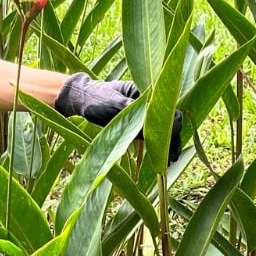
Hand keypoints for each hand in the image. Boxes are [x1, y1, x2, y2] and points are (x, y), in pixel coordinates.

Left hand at [53, 72, 182, 162]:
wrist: (84, 101)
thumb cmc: (97, 97)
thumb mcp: (113, 103)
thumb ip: (131, 109)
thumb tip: (147, 120)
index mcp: (146, 92)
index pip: (166, 108)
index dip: (171, 124)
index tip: (169, 140)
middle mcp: (149, 104)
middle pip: (168, 121)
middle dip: (172, 138)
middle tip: (172, 158)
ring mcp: (144, 115)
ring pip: (162, 131)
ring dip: (166, 146)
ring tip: (168, 163)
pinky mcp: (137, 126)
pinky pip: (151, 137)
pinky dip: (156, 148)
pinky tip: (160, 160)